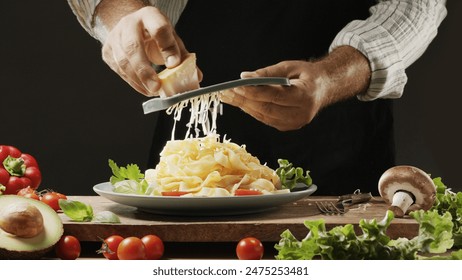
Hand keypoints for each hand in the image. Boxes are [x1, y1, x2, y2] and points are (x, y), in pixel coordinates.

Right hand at [101, 6, 187, 95]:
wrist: (132, 28)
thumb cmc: (155, 35)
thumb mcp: (171, 39)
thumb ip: (182, 56)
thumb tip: (197, 76)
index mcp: (149, 16)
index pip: (158, 28)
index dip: (167, 47)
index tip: (174, 64)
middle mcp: (128, 24)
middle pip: (132, 47)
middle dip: (145, 70)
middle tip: (157, 87)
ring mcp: (115, 38)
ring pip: (123, 62)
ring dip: (139, 81)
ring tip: (154, 91)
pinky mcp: (107, 52)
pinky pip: (120, 71)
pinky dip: (134, 83)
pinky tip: (145, 88)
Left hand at [220, 46, 370, 130]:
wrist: (324, 88)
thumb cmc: (307, 75)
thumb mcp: (289, 66)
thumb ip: (267, 73)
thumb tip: (245, 77)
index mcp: (305, 96)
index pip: (274, 96)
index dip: (253, 92)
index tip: (236, 86)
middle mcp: (301, 113)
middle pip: (266, 109)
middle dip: (244, 101)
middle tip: (225, 93)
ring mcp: (295, 123)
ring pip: (264, 116)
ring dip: (244, 107)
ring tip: (228, 97)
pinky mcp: (288, 127)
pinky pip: (266, 120)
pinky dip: (252, 111)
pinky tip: (241, 103)